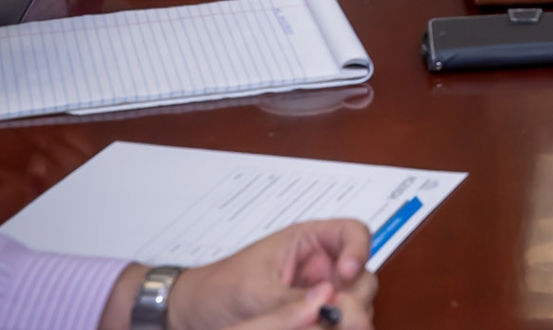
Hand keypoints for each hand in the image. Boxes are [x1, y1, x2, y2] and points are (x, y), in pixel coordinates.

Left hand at [168, 219, 375, 329]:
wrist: (191, 318)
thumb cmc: (216, 290)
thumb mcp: (255, 293)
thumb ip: (293, 300)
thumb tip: (331, 303)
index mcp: (308, 242)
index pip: (353, 232)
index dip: (359, 250)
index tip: (347, 273)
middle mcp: (320, 267)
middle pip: (361, 275)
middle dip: (355, 296)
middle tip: (337, 316)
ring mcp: (319, 295)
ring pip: (356, 304)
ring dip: (348, 318)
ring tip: (323, 326)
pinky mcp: (314, 319)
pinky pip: (337, 323)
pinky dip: (336, 329)